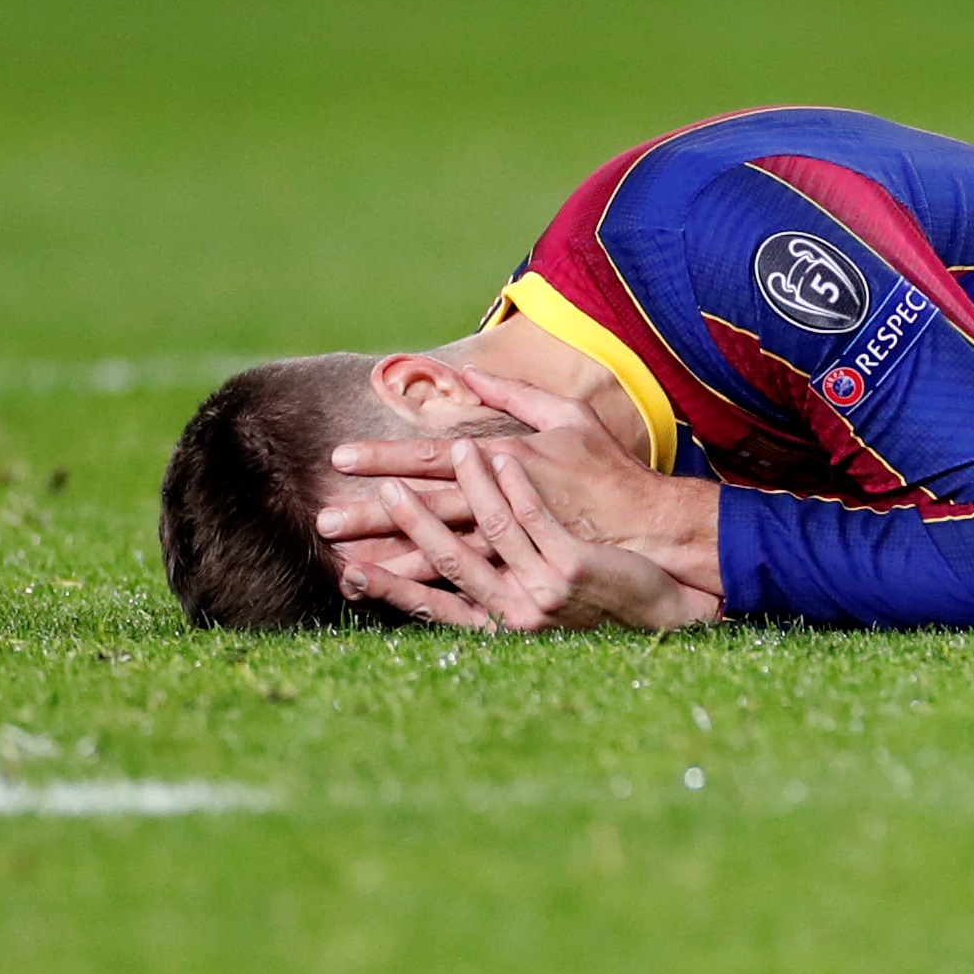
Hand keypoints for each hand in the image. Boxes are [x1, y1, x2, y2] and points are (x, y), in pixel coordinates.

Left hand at [322, 381, 719, 595]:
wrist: (650, 527)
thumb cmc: (607, 468)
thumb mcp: (567, 416)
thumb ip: (513, 393)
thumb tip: (466, 373)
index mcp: (507, 456)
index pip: (432, 456)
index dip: (385, 458)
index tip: (340, 460)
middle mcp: (502, 501)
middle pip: (425, 508)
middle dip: (371, 517)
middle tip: (323, 523)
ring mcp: (510, 544)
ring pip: (438, 553)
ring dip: (390, 560)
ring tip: (346, 569)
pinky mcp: (521, 576)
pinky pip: (466, 584)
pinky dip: (429, 591)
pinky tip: (398, 599)